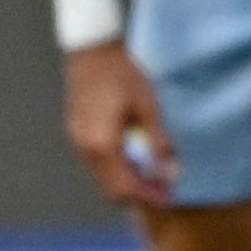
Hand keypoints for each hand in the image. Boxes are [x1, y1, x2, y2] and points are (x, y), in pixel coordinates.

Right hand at [61, 39, 172, 209]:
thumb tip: (173, 174)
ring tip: (153, 174)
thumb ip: (160, 143)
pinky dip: (116, 170)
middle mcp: (87, 150)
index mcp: (104, 144)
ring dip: (127, 183)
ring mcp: (78, 143)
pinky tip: (135, 158)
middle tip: (164, 189)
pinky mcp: (77, 135)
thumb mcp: (148, 107)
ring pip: (103, 180)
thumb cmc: (123, 76)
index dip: (149, 197)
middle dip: (138, 194)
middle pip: (112, 191)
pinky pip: (97, 165)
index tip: (169, 197)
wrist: (92, 53)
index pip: (125, 188)